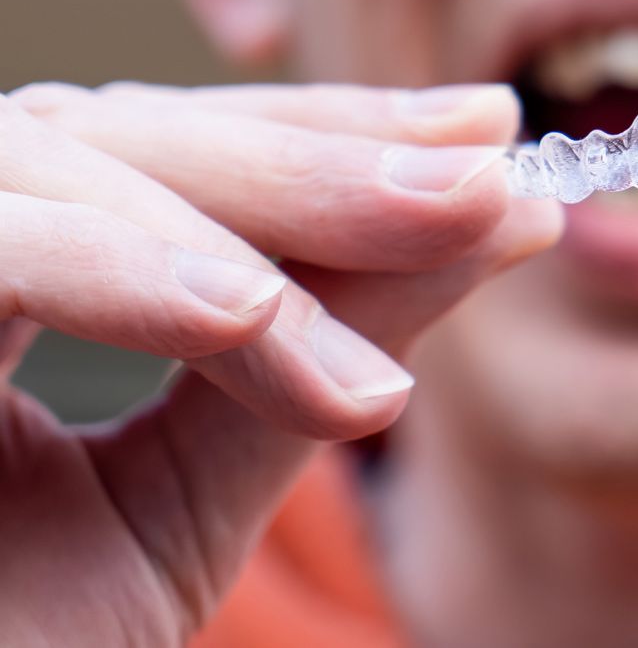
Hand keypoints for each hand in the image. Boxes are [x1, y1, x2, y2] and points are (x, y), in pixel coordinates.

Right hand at [0, 82, 560, 642]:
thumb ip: (330, 347)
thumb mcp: (196, 492)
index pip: (175, 154)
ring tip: (386, 335)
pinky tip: (250, 317)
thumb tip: (497, 217)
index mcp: (2, 271)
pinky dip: (120, 271)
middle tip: (489, 185)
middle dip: (319, 161)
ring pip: (63, 156)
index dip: (325, 132)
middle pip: (127, 132)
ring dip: (262, 222)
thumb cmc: (19, 639)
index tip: (484, 132)